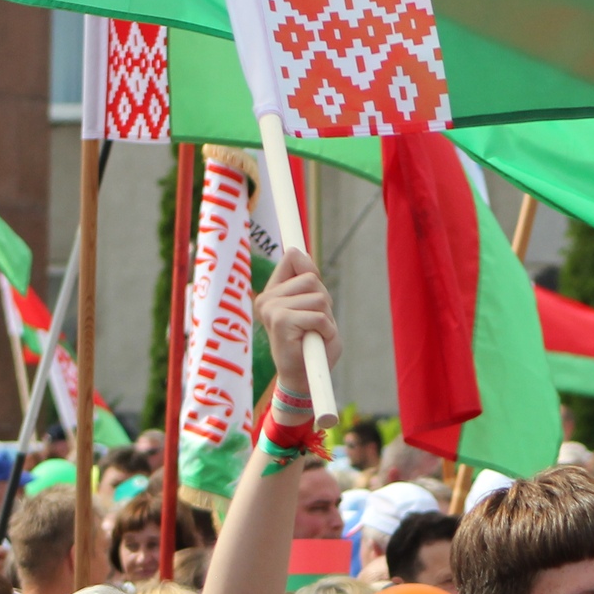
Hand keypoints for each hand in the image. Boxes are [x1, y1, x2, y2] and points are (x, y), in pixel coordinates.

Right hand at [254, 249, 342, 399]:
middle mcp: (267, 298)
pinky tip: (313, 343)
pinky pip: (318, 315)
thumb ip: (310, 284)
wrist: (302, 382)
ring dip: (326, 319)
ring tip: (314, 336)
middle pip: (312, 278)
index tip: (289, 211)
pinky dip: (326, 330)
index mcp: (273, 293)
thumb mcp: (317, 310)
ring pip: (318, 297)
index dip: (296, 242)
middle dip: (324, 302)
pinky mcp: (281, 320)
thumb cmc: (311, 347)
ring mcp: (271, 309)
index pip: (290, 259)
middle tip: (316, 326)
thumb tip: (296, 251)